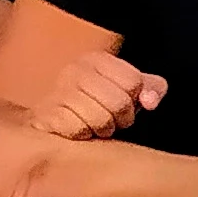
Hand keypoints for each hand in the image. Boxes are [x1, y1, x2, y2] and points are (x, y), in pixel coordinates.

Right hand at [31, 50, 164, 139]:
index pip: (133, 82)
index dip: (134, 100)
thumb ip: (152, 89)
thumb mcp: (130, 91)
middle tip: (110, 119)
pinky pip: (78, 131)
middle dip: (121, 119)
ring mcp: (57, 92)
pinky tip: (78, 130)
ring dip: (103, 130)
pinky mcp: (45, 115)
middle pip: (119, 103)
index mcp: (97, 59)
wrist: (53, 118)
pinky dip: (84, 136)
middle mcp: (75, 70)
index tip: (123, 104)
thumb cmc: (98, 104)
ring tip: (94, 125)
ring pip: (100, 120)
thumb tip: (149, 101)